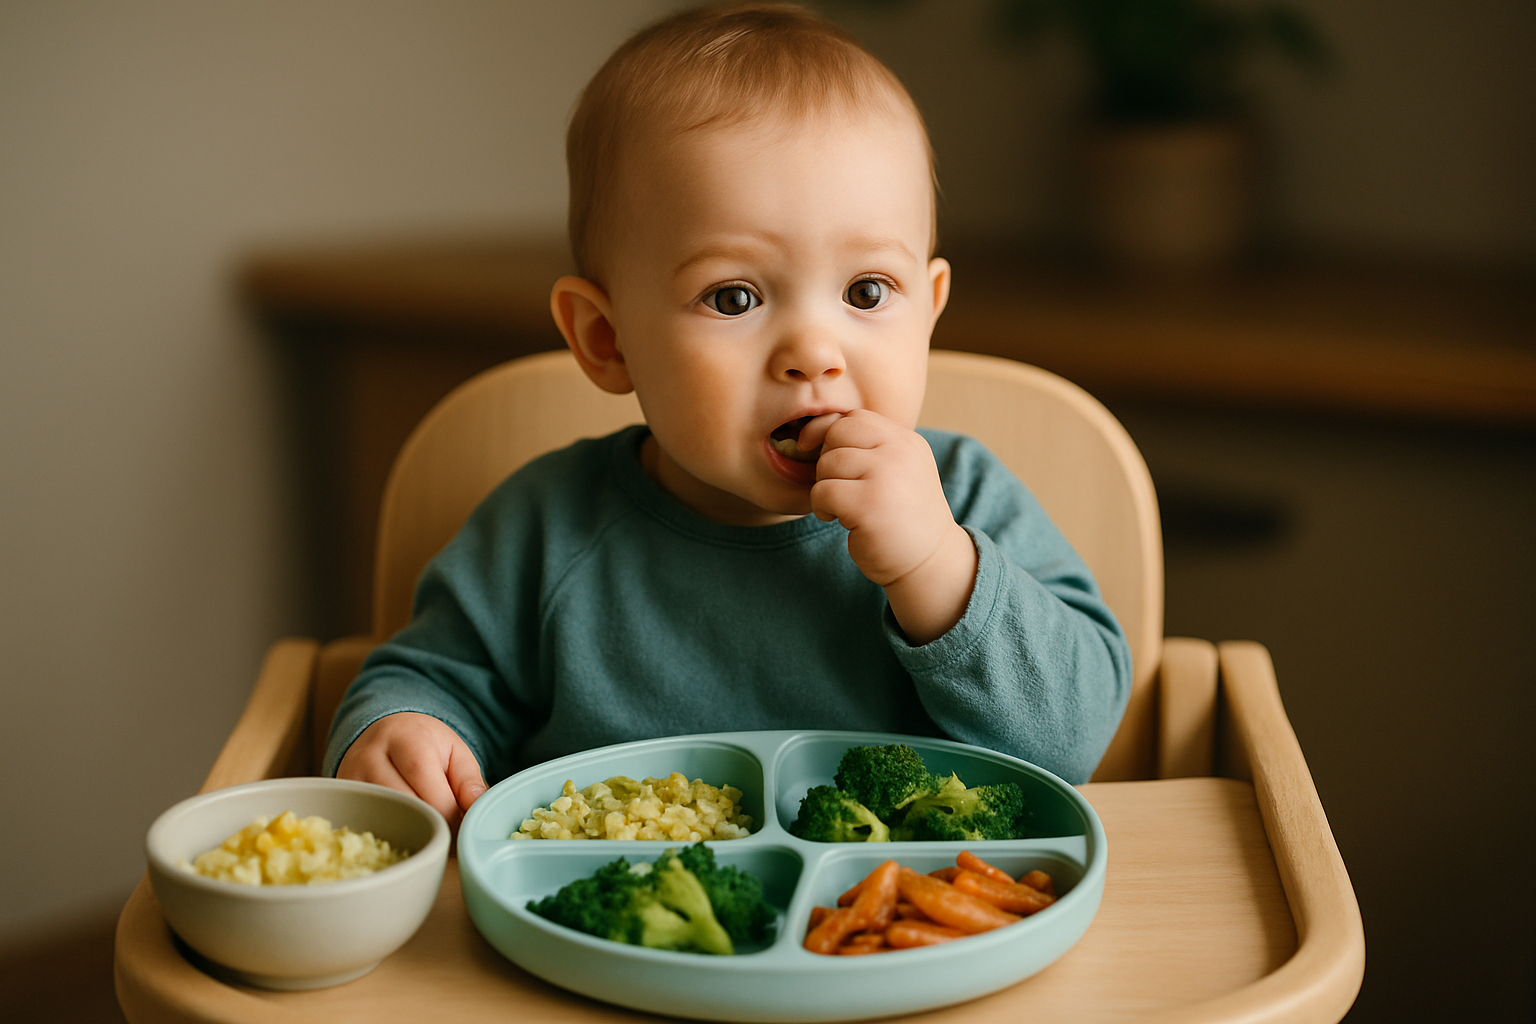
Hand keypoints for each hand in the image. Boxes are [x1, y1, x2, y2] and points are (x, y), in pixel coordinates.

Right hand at [336, 712, 486, 831]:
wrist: (384, 731)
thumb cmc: (425, 744)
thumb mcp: (454, 751)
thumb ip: (469, 780)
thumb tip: (477, 809)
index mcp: (407, 739)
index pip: (431, 792)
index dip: (449, 817)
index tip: (461, 827)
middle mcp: (371, 756)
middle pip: (406, 808)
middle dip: (431, 826)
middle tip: (447, 834)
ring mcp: (350, 777)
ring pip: (383, 820)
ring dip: (409, 832)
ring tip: (427, 830)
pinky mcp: (340, 796)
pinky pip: (364, 825)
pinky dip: (388, 833)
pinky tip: (403, 830)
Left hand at [800, 410, 977, 643]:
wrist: (930, 563)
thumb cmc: (902, 518)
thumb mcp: (896, 472)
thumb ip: (868, 449)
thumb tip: (811, 432)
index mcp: (907, 441)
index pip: (855, 417)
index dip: (828, 431)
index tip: (815, 451)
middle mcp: (900, 452)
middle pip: (838, 433)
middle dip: (827, 460)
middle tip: (839, 486)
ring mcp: (886, 476)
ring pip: (827, 463)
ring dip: (824, 487)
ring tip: (842, 507)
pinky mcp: (868, 504)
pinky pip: (822, 491)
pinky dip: (822, 507)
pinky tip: (840, 520)